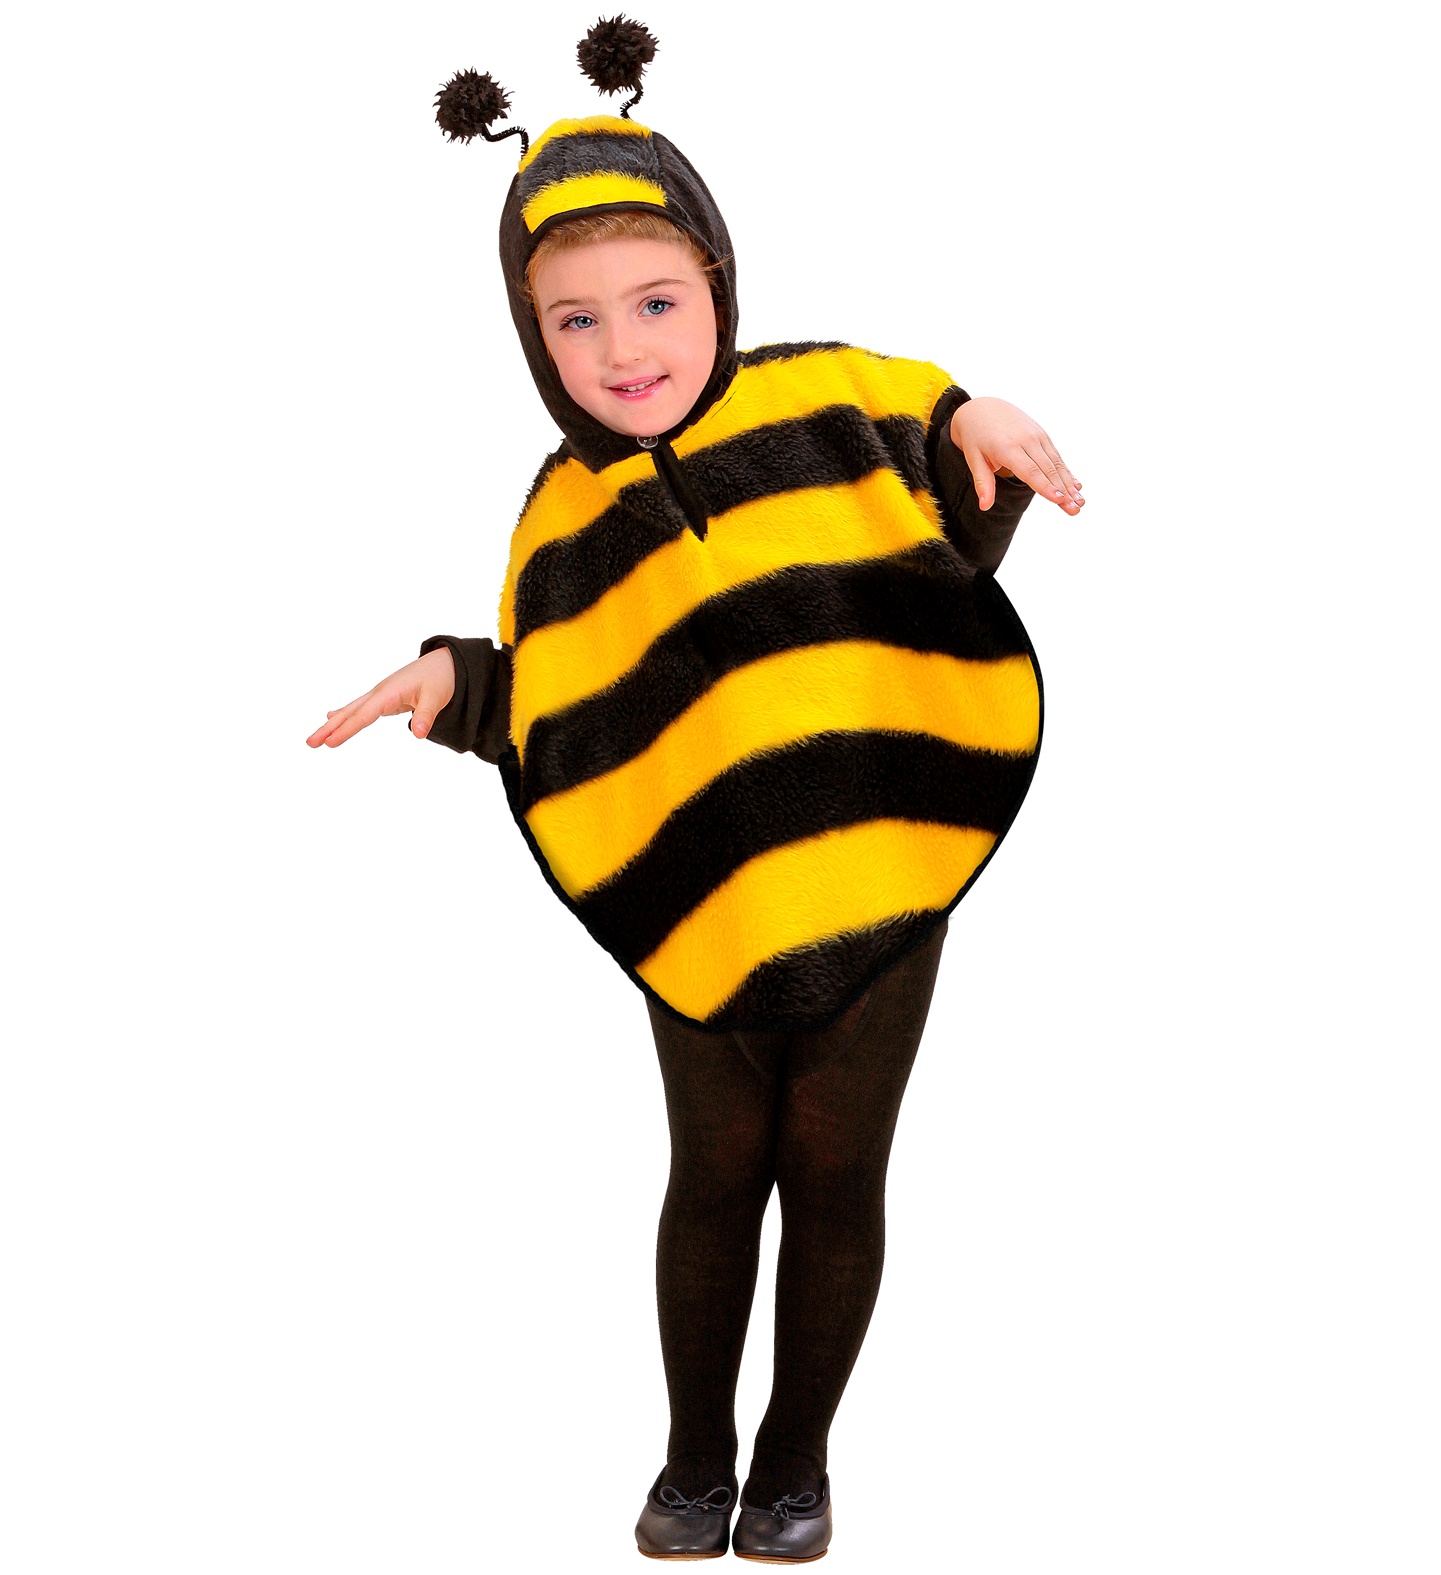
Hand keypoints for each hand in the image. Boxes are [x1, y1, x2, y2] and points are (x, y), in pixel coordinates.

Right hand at [306, 647, 454, 747]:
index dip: (347, 730)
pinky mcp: (385, 698)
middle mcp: (380, 693)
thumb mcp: (437, 697)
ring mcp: (380, 695)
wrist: (446, 663)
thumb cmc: (440, 678)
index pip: (364, 715)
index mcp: (389, 692)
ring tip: (316, 739)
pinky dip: (346, 715)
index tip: (330, 743)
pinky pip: (360, 709)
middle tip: (310, 743)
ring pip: (352, 710)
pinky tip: (332, 717)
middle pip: (350, 712)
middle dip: (329, 728)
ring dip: (334, 724)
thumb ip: (425, 715)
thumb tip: (417, 734)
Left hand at [951, 397, 1083, 514]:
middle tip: (1075, 510)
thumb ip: (983, 483)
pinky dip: (1066, 471)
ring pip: (1056, 463)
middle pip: (1048, 470)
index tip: (1059, 499)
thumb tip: (985, 507)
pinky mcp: (1042, 434)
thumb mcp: (974, 459)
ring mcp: (1036, 435)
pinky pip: (1056, 455)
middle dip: (1063, 491)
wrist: (983, 408)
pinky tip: (1076, 485)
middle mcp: (1026, 440)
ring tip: (1080, 502)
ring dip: (1069, 483)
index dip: (1045, 487)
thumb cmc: (976, 437)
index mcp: (1007, 448)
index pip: (1030, 471)